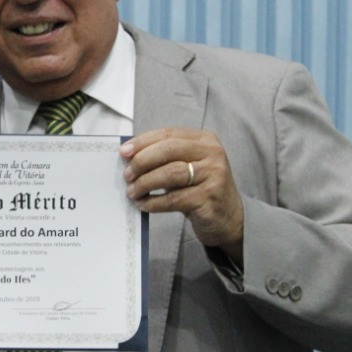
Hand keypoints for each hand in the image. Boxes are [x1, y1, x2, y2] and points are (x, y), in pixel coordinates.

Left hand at [121, 128, 244, 259]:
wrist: (228, 218)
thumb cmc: (200, 189)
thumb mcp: (187, 167)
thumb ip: (165, 158)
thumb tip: (129, 155)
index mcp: (205, 140)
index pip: (169, 134)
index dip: (143, 141)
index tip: (124, 152)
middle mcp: (212, 153)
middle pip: (169, 150)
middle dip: (142, 161)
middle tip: (127, 174)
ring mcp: (213, 175)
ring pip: (170, 173)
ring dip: (145, 183)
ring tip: (132, 191)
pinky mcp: (209, 198)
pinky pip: (174, 199)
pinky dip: (154, 202)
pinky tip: (143, 204)